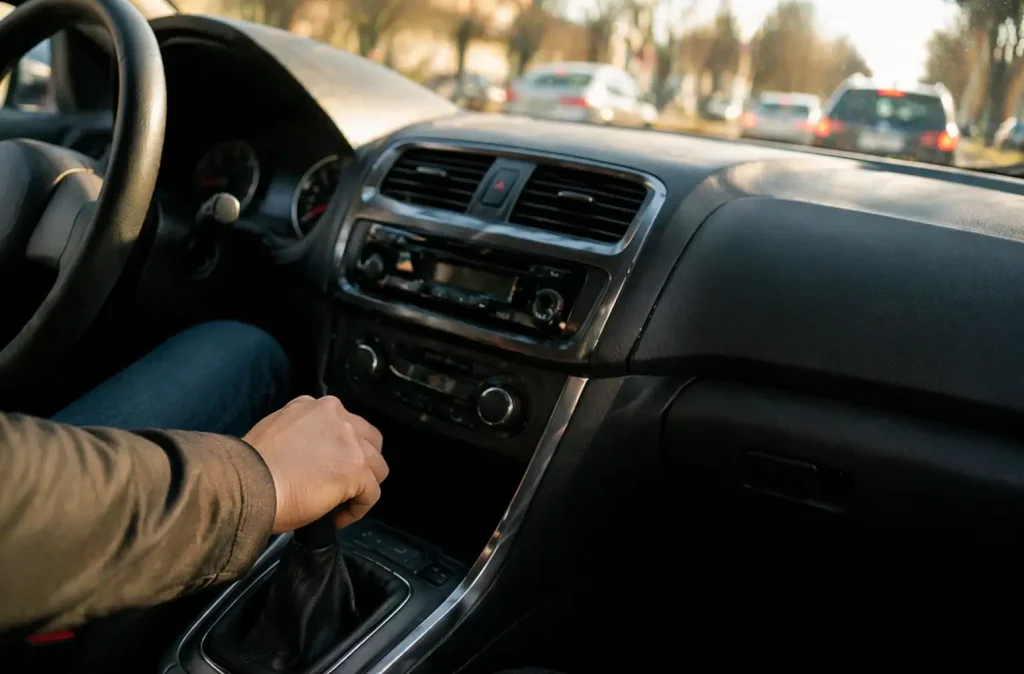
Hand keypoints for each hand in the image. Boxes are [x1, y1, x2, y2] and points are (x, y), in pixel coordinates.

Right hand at [243, 395, 386, 532]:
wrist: (247, 484)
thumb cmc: (251, 467)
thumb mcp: (276, 430)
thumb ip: (301, 433)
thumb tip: (309, 453)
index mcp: (315, 406)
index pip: (344, 424)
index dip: (341, 449)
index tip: (329, 467)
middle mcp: (337, 416)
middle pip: (370, 440)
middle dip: (362, 462)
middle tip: (345, 483)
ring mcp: (350, 442)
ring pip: (377, 466)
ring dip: (363, 486)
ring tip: (342, 503)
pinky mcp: (356, 469)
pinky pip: (371, 494)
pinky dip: (358, 509)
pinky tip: (338, 518)